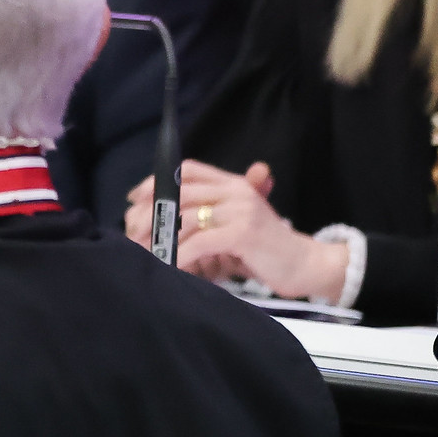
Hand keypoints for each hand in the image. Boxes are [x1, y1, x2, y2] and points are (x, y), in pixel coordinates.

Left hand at [149, 160, 346, 302]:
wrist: (305, 266)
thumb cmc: (264, 250)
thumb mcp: (234, 224)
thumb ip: (205, 216)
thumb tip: (160, 218)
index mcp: (233, 184)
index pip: (188, 170)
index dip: (157, 181)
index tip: (133, 198)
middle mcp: (236, 191)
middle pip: (180, 194)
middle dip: (150, 214)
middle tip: (132, 233)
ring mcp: (241, 210)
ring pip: (185, 219)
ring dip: (160, 238)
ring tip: (144, 252)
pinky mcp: (243, 233)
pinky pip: (200, 242)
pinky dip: (179, 255)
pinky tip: (168, 264)